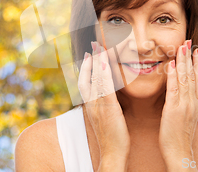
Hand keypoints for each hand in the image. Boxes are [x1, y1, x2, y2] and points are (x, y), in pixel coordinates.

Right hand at [78, 41, 129, 170]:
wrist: (112, 154)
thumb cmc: (112, 137)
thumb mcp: (106, 117)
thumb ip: (105, 105)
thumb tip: (108, 95)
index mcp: (91, 105)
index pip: (85, 81)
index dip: (86, 66)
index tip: (89, 53)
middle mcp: (91, 102)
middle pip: (87, 75)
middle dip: (90, 58)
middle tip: (93, 43)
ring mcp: (98, 105)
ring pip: (95, 78)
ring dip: (96, 60)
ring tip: (99, 45)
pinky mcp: (107, 108)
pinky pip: (104, 87)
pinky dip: (103, 73)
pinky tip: (105, 61)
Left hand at [159, 40, 197, 170]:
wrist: (179, 152)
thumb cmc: (179, 135)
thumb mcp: (185, 116)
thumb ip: (184, 102)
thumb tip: (181, 90)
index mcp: (195, 103)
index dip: (197, 63)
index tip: (196, 49)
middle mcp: (192, 102)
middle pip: (193, 75)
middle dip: (190, 57)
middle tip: (189, 41)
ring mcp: (183, 105)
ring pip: (185, 79)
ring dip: (183, 61)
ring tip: (182, 47)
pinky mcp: (173, 109)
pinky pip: (173, 89)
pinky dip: (172, 76)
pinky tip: (170, 64)